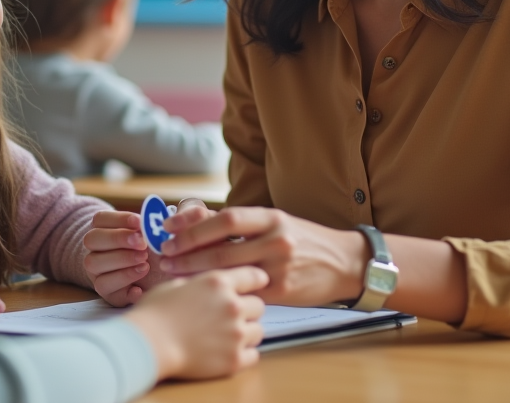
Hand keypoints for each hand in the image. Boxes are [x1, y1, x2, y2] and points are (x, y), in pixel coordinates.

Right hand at [83, 202, 213, 305]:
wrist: (155, 276)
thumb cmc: (155, 248)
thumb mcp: (157, 233)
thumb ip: (157, 223)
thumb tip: (166, 215)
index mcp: (104, 229)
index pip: (100, 218)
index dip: (119, 218)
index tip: (140, 222)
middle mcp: (95, 249)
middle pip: (92, 239)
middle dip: (118, 239)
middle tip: (142, 244)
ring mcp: (97, 270)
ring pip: (94, 263)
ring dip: (121, 262)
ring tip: (145, 264)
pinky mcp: (106, 291)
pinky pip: (105, 289)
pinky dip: (123, 288)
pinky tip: (140, 288)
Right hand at [123, 266, 267, 379]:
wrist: (149, 343)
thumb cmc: (154, 313)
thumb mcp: (174, 285)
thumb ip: (196, 284)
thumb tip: (201, 287)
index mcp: (218, 283)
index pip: (254, 276)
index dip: (257, 280)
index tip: (257, 285)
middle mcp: (232, 305)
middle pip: (258, 306)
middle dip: (247, 310)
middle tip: (232, 317)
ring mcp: (236, 333)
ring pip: (257, 331)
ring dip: (246, 333)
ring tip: (228, 337)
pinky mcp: (234, 359)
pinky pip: (253, 355)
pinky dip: (243, 354)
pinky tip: (227, 352)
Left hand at [159, 206, 365, 306]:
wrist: (345, 263)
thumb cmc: (303, 241)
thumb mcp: (275, 222)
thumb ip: (240, 224)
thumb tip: (193, 219)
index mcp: (271, 217)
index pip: (225, 218)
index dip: (193, 224)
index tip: (169, 229)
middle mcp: (276, 239)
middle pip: (220, 246)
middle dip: (187, 252)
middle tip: (165, 255)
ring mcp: (280, 267)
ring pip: (228, 271)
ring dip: (196, 272)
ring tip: (174, 272)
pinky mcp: (283, 291)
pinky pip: (244, 291)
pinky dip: (220, 290)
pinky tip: (203, 291)